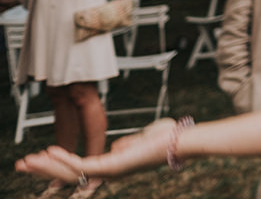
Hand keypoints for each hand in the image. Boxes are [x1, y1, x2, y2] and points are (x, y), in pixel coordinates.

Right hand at [16, 117, 173, 181]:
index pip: (78, 171)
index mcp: (113, 168)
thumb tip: (114, 147)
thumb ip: (124, 146)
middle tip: (21, 165)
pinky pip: (83, 166)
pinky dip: (64, 159)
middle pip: (68, 176)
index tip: (41, 158)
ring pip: (70, 174)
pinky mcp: (114, 167)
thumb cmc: (167, 139)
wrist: (183, 141)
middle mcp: (108, 173)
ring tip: (27, 162)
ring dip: (47, 167)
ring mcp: (110, 172)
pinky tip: (49, 153)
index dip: (57, 167)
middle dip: (43, 170)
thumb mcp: (139, 142)